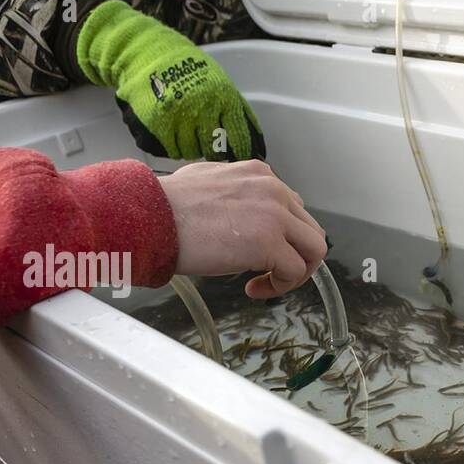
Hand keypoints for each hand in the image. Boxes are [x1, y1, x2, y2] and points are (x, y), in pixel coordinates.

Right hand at [77, 0, 263, 160]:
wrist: (150, 52)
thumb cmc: (190, 69)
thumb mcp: (221, 84)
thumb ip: (237, 112)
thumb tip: (257, 145)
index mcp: (223, 98)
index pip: (238, 138)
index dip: (239, 151)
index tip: (238, 156)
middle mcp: (202, 109)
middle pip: (213, 151)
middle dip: (211, 149)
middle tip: (205, 139)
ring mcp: (179, 117)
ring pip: (191, 153)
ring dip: (191, 147)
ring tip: (186, 129)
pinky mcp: (157, 123)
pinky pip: (171, 150)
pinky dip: (173, 146)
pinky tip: (172, 131)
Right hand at [157, 161, 326, 297]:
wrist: (149, 217)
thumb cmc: (167, 206)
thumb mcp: (209, 183)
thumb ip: (236, 193)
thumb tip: (242, 214)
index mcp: (260, 174)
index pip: (294, 208)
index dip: (284, 236)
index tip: (263, 252)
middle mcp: (274, 189)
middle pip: (310, 230)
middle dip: (295, 255)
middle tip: (271, 272)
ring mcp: (275, 215)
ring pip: (314, 250)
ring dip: (295, 272)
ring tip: (267, 283)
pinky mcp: (269, 243)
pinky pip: (295, 272)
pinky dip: (280, 286)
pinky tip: (254, 289)